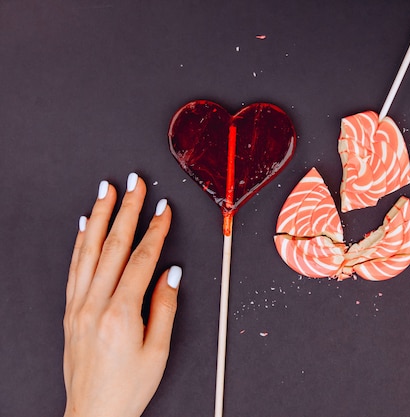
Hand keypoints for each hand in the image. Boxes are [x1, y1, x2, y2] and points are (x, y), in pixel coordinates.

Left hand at [64, 173, 181, 416]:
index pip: (141, 260)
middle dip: (126, 210)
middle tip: (134, 184)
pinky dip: (79, 242)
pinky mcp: (70, 311)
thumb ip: (164, 307)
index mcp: (120, 314)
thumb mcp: (158, 351)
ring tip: (106, 192)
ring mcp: (78, 306)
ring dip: (98, 217)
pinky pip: (74, 268)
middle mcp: (94, 305)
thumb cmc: (127, 388)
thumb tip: (170, 273)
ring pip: (88, 251)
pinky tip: (83, 226)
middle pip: (112, 246)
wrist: (93, 413)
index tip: (163, 209)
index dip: (155, 231)